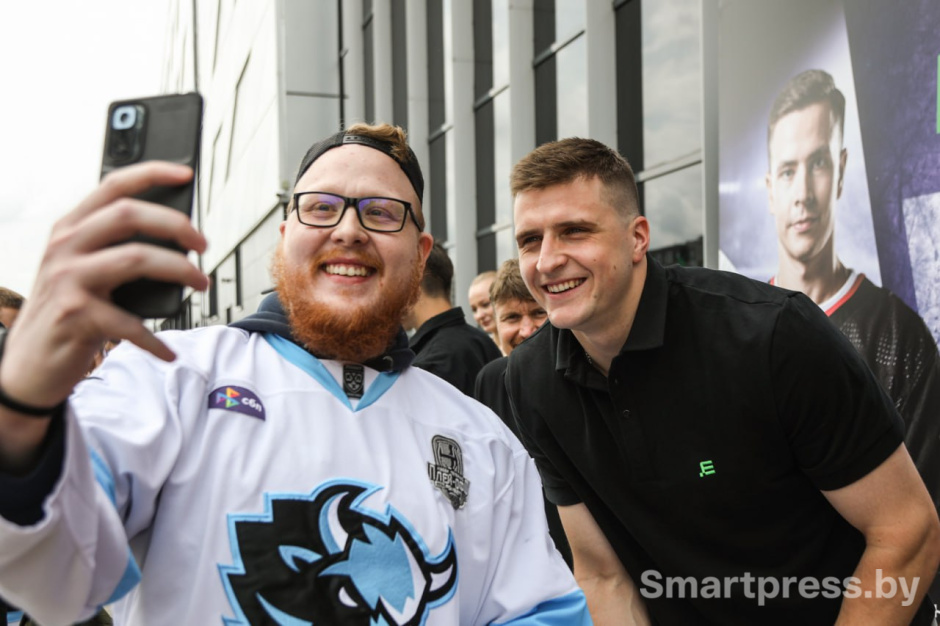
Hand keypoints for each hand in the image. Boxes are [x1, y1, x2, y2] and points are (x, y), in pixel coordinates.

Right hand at [0, 161, 208, 414]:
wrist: (27, 364)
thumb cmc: (68, 312)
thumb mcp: (85, 271)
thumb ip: (117, 249)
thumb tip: (178, 238)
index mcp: (71, 228)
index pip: (113, 186)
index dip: (152, 173)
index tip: (186, 174)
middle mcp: (65, 246)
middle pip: (130, 214)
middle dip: (176, 224)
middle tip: (203, 244)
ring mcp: (68, 279)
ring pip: (137, 258)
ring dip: (180, 270)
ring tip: (200, 284)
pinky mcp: (75, 315)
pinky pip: (130, 322)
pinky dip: (155, 340)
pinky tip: (168, 352)